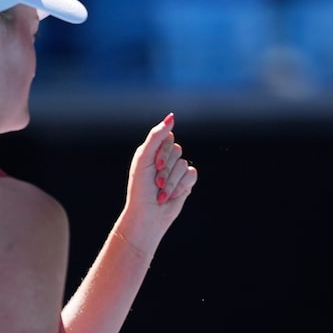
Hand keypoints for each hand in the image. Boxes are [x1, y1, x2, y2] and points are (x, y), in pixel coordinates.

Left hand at [118, 112, 197, 246]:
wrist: (147, 215)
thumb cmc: (140, 188)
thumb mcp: (144, 158)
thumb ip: (156, 136)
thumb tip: (172, 117)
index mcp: (153, 150)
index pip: (168, 138)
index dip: (163, 152)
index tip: (154, 165)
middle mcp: (165, 158)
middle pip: (178, 151)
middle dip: (166, 169)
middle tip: (156, 182)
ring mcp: (176, 170)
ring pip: (184, 165)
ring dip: (171, 182)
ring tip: (161, 192)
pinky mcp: (186, 183)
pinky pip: (192, 174)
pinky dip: (181, 186)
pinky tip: (172, 195)